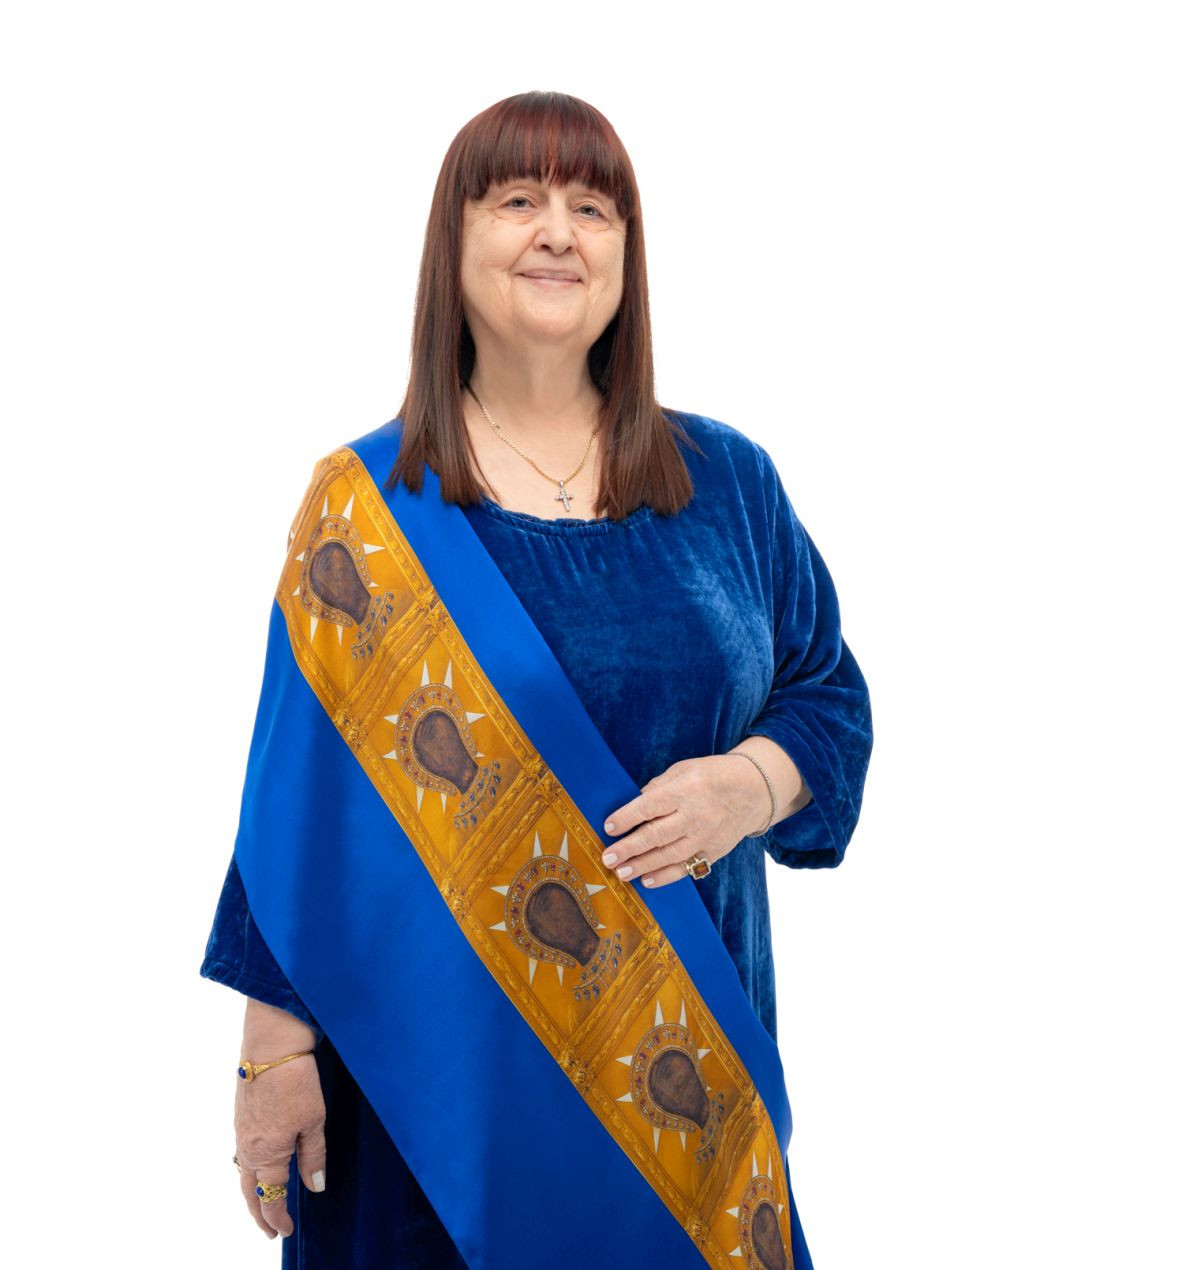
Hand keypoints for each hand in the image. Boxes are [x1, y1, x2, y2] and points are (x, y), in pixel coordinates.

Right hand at [235, 1002, 325, 1238]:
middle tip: (269, 1229)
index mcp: (267, 1155)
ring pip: (243, 1172)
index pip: (270, 1198)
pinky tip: (258, 1164)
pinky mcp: (241, 1114)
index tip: (284, 1231)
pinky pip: (241, 1152)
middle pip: (249, 1192)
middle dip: (259, 1213)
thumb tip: (315, 1188)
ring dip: (251, 1192)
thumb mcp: (314, 1121)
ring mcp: (241, 1131)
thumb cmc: (295, 1082)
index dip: (277, 1217)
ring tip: (263, 1201)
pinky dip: (248, 1168)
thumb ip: (313, 1157)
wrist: (271, 1046)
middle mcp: (248, 1148)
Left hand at [600, 753, 770, 888]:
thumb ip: (659, 786)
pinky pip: (687, 868)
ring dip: (642, 866)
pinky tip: (647, 881)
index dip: (627, 817)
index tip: (608, 827)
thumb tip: (635, 801)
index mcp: (685, 790)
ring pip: (669, 856)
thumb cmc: (715, 775)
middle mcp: (695, 815)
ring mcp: (705, 836)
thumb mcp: (686, 769)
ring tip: (621, 873)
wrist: (755, 790)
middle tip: (607, 858)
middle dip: (628, 848)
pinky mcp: (714, 852)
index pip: (650, 806)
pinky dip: (666, 876)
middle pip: (656, 836)